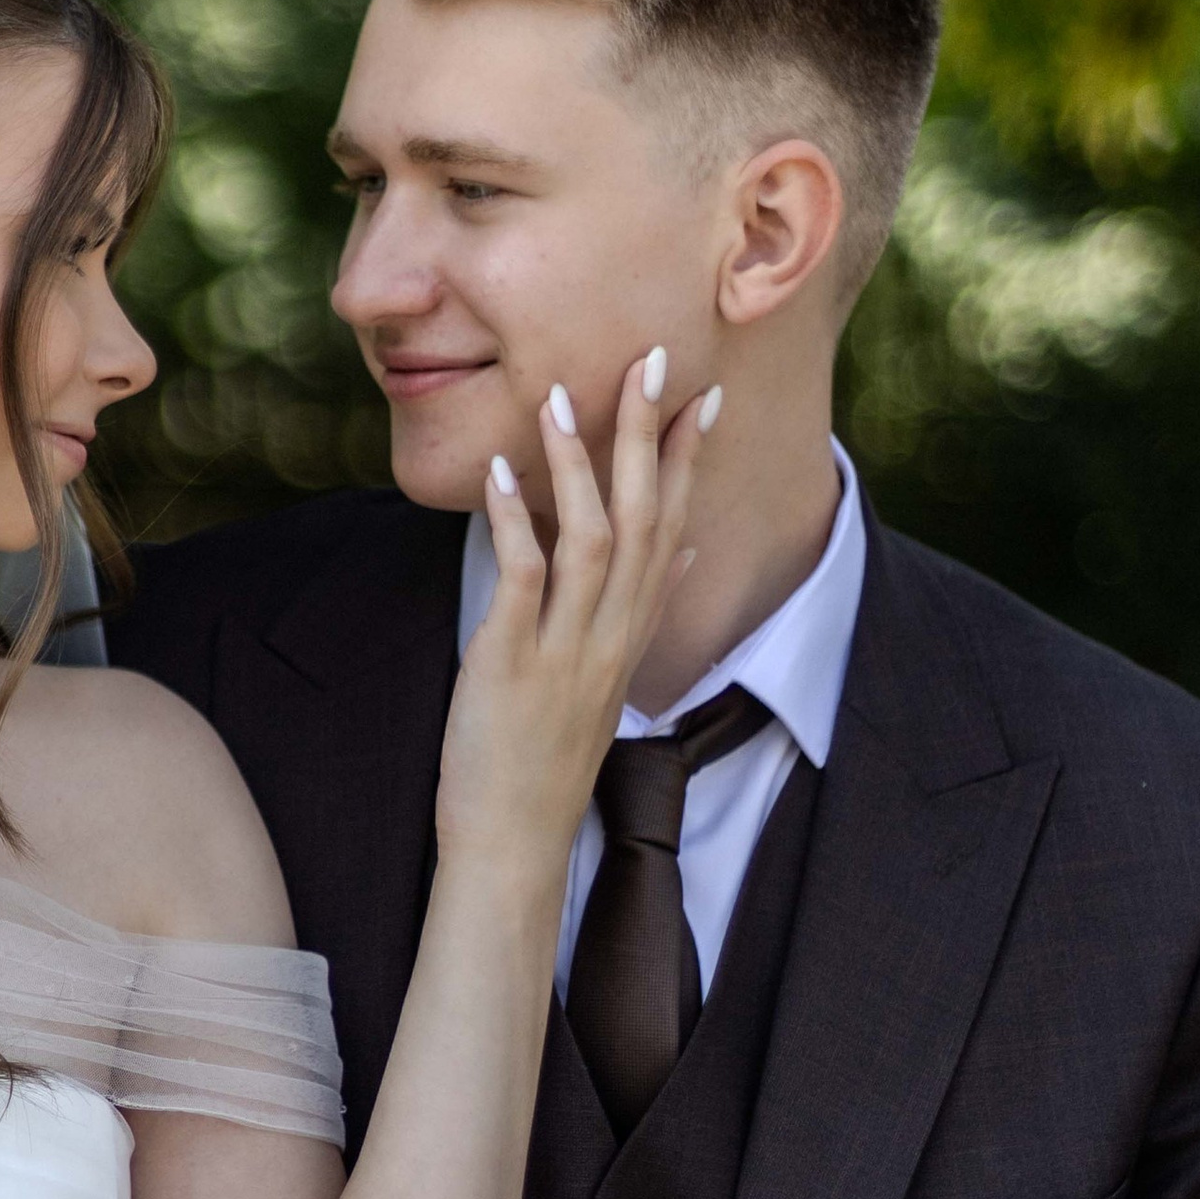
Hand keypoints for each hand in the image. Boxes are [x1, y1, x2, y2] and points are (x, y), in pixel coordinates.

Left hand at [436, 347, 707, 858]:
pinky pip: (522, 579)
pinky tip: (496, 474)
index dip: (687, 459)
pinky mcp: (514, 663)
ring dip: (576, 463)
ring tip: (559, 394)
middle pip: (641, 517)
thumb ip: (642, 610)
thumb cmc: (547, 757)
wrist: (513, 838)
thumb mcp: (607, 679)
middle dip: (647, 435)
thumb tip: (675, 553)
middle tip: (651, 360)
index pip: (672, 527)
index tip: (703, 394)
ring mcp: (566, 647)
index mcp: (631, 632)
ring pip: (589, 539)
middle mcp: (610, 633)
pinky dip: (511, 522)